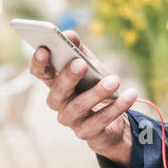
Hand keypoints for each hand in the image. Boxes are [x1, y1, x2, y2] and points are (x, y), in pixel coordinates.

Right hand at [29, 30, 136, 166]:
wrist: (114, 117)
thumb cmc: (95, 86)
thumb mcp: (89, 64)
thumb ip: (78, 49)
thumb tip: (69, 34)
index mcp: (55, 82)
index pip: (39, 72)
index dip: (38, 62)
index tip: (44, 49)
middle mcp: (58, 102)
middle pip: (58, 90)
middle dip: (69, 76)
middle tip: (81, 63)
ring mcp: (71, 119)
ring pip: (79, 106)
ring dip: (97, 92)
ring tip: (114, 80)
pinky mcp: (87, 133)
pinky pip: (100, 120)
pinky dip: (117, 107)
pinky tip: (130, 95)